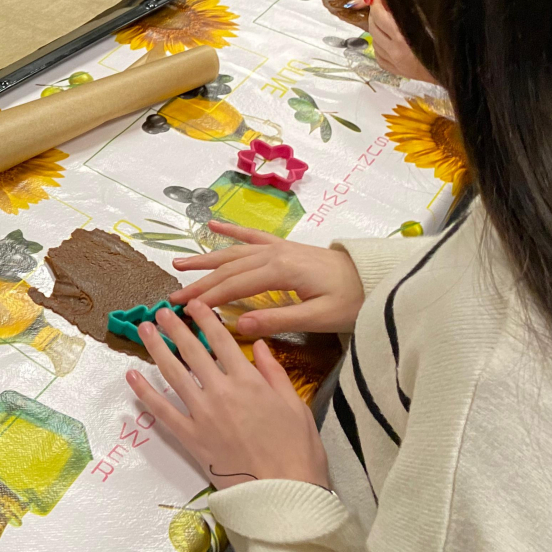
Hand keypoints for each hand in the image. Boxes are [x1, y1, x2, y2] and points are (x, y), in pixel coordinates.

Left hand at [126, 301, 330, 489]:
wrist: (283, 494)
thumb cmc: (297, 451)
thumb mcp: (295, 405)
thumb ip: (274, 372)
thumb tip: (260, 344)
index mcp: (249, 381)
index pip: (221, 341)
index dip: (205, 319)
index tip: (194, 304)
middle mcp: (221, 391)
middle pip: (192, 351)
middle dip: (174, 328)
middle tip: (160, 310)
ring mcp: (202, 414)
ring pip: (173, 374)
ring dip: (156, 349)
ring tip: (144, 329)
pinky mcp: (190, 437)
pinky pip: (162, 411)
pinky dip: (145, 393)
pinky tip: (132, 376)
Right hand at [169, 221, 365, 334]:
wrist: (378, 277)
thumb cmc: (354, 300)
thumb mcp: (320, 317)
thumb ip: (278, 319)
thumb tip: (239, 324)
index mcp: (281, 271)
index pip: (235, 286)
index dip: (208, 297)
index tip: (184, 309)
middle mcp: (274, 254)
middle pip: (229, 269)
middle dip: (199, 283)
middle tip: (173, 296)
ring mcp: (279, 248)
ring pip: (234, 251)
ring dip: (206, 258)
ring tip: (179, 263)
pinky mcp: (285, 247)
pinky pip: (253, 236)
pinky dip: (232, 230)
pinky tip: (212, 226)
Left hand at [369, 0, 438, 82]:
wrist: (453, 72)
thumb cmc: (446, 46)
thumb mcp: (432, 25)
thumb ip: (414, 13)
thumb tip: (398, 0)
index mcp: (403, 39)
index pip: (381, 17)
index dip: (377, 5)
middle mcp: (395, 51)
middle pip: (374, 28)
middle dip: (374, 15)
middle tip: (379, 6)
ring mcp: (393, 62)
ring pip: (374, 41)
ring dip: (376, 29)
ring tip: (382, 21)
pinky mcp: (394, 70)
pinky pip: (378, 54)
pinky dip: (379, 44)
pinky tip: (385, 39)